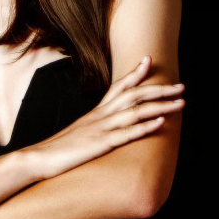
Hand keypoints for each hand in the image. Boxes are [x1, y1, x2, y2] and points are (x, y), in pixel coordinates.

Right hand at [23, 55, 184, 180]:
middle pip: (133, 95)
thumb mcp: (78, 134)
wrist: (37, 159)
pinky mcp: (100, 144)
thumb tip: (103, 129)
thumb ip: (93, 128)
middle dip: (158, 89)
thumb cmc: (58, 150)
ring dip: (160, 105)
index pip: (118, 87)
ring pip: (136, 111)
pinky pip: (127, 134)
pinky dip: (145, 127)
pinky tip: (161, 122)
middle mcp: (100, 116)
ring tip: (180, 102)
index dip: (135, 73)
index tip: (149, 60)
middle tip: (181, 86)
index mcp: (95, 113)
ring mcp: (101, 129)